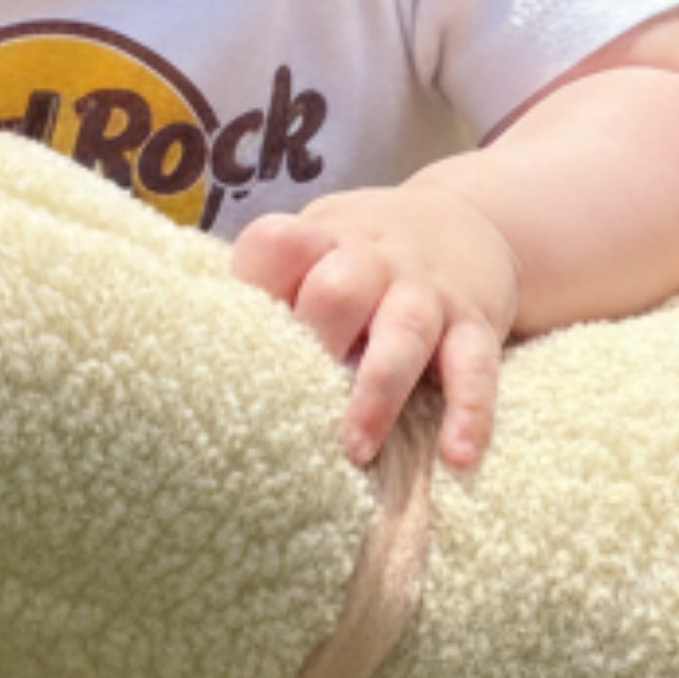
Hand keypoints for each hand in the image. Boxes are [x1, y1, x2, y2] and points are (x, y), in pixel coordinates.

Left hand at [227, 180, 521, 469]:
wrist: (470, 220)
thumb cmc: (363, 256)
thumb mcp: (319, 248)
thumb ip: (273, 292)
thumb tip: (202, 370)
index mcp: (321, 240)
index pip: (278, 244)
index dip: (256, 282)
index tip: (239, 335)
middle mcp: (374, 261)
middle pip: (339, 288)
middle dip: (315, 340)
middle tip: (289, 401)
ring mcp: (427, 292)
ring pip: (404, 333)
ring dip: (377, 391)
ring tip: (355, 448)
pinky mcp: (475, 325)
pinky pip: (476, 367)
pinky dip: (470, 412)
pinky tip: (457, 456)